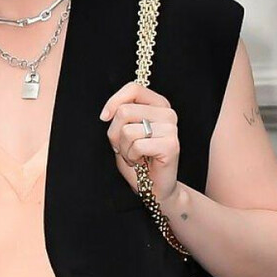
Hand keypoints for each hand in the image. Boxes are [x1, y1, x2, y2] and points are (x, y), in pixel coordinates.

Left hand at [100, 80, 179, 203]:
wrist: (154, 188)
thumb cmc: (138, 160)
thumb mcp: (124, 132)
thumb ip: (121, 115)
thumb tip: (108, 113)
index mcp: (158, 104)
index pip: (133, 88)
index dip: (113, 101)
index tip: (104, 117)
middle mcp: (168, 113)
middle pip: (125, 111)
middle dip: (115, 134)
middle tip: (123, 147)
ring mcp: (171, 128)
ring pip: (128, 130)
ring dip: (123, 149)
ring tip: (134, 156)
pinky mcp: (171, 144)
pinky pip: (137, 145)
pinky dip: (131, 157)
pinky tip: (140, 162)